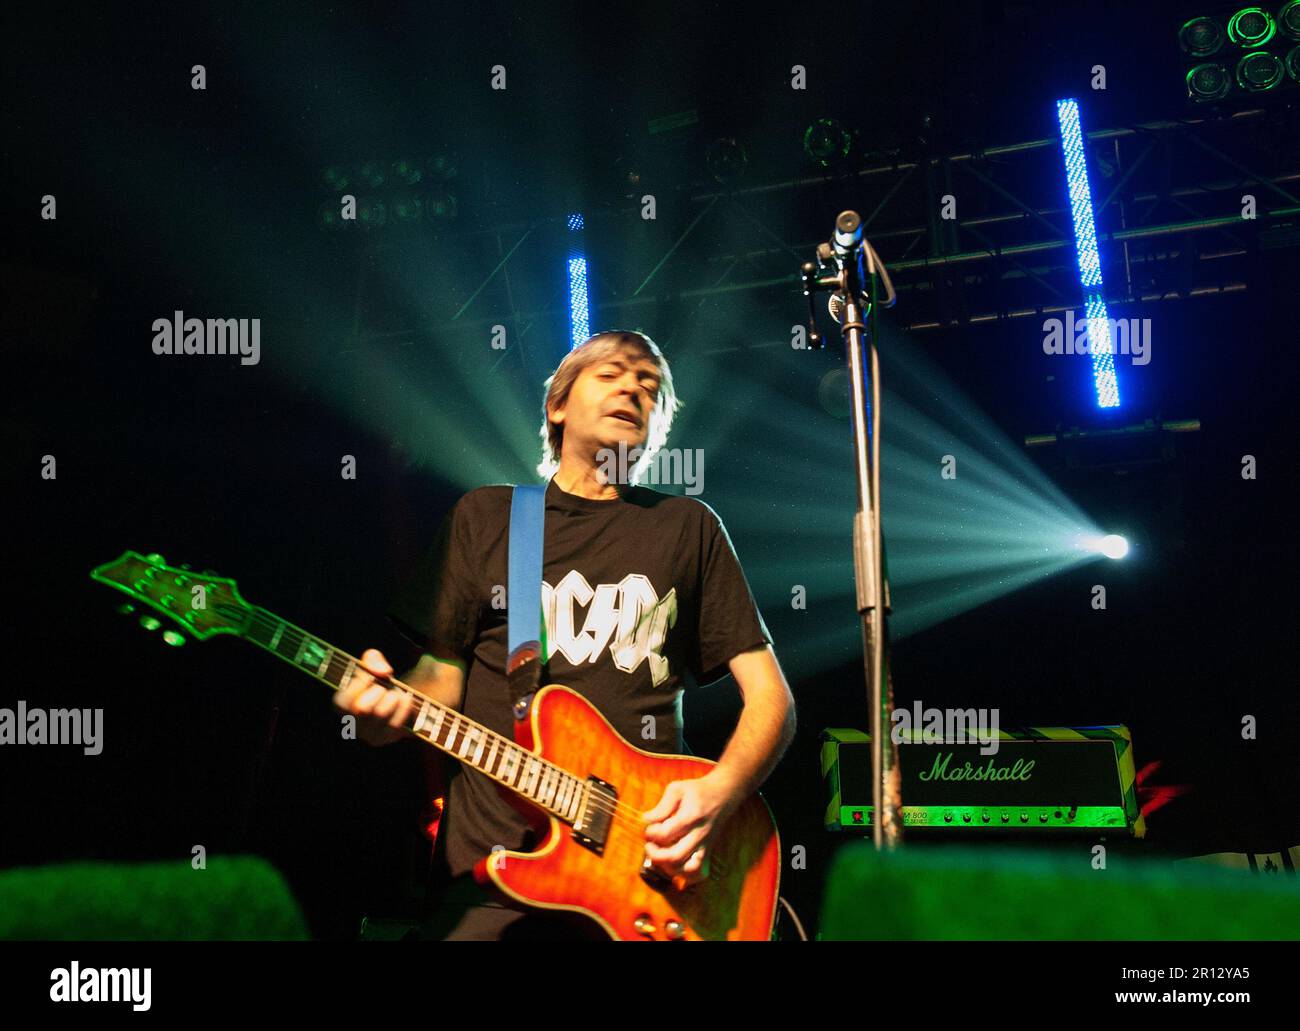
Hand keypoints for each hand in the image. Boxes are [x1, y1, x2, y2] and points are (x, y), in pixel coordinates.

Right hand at [332, 648, 412, 746]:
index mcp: (342, 706)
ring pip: (380, 714)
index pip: (341, 702)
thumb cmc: (380, 680)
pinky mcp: (386, 739)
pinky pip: (395, 723)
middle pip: (363, 709)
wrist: (400, 700)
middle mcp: (352, 724)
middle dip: (378, 691)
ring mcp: (368, 735)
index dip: (357, 686)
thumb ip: (372, 659)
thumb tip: (383, 672)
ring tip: (395, 693)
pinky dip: (403, 707)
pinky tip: (405, 700)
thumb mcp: (373, 663)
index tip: (369, 677)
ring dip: (392, 697)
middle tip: (383, 688)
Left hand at [642, 769, 742, 886]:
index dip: (650, 833)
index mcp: (690, 817)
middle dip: (656, 855)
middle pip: (675, 857)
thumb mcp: (677, 789)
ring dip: (669, 868)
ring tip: (661, 856)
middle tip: (649, 845)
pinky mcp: (707, 853)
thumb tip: (646, 821)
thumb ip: (661, 806)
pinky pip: (698, 873)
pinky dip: (685, 875)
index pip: (665, 834)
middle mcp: (699, 835)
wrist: (723, 795)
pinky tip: (675, 866)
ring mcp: (705, 846)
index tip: (649, 827)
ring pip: (688, 870)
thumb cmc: (696, 791)